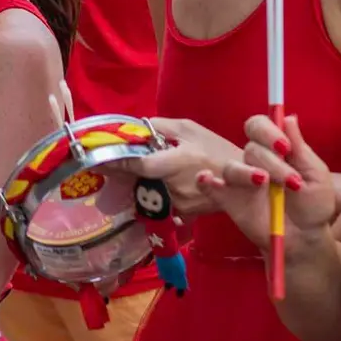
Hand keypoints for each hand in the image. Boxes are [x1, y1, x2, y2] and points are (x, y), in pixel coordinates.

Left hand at [108, 117, 242, 216]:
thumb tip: (138, 126)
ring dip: (134, 184)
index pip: (140, 165)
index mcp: (177, 162)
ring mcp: (177, 205)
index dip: (116, 163)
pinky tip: (150, 186)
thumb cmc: (217, 150)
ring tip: (128, 172)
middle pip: (137, 182)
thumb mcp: (190, 129)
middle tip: (104, 162)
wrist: (244, 180)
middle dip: (120, 173)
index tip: (95, 158)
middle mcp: (174, 187)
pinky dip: (149, 195)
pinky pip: (157, 205)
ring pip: (145, 194)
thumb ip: (162, 126)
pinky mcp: (181, 215)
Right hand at [195, 114, 336, 252]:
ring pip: (232, 166)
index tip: (285, 147)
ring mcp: (240, 181)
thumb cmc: (312, 205)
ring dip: (246, 173)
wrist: (306, 239)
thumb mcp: (316, 175)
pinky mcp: (229, 200)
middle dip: (271, 161)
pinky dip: (205, 180)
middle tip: (291, 182)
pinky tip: (208, 179)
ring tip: (263, 183)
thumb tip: (288, 117)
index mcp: (274, 150)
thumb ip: (300, 148)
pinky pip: (210, 186)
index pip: (260, 126)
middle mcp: (254, 162)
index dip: (268, 131)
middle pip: (250, 148)